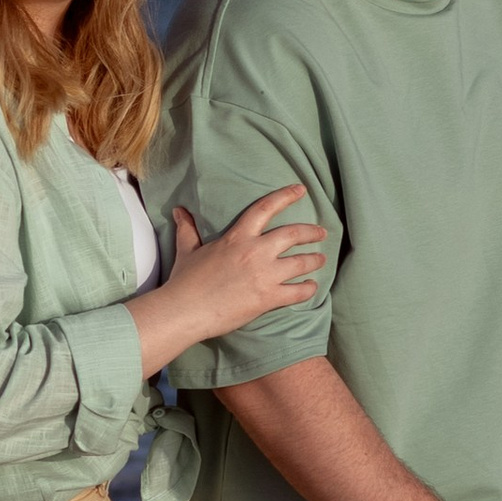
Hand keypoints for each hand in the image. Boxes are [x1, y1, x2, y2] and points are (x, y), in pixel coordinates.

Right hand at [140, 188, 325, 369]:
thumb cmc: (185, 281)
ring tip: (322, 260)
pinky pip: (298, 292)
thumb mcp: (187, 250)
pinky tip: (311, 286)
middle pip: (294, 234)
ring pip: (301, 262)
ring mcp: (265, 275)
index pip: (266, 208)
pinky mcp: (268, 298)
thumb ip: (188, 229)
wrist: (185, 311)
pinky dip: (308, 288)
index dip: (286, 196)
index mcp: (238, 237)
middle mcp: (256, 251)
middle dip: (312, 232)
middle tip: (322, 233)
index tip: (301, 190)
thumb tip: (179, 211)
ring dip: (315, 260)